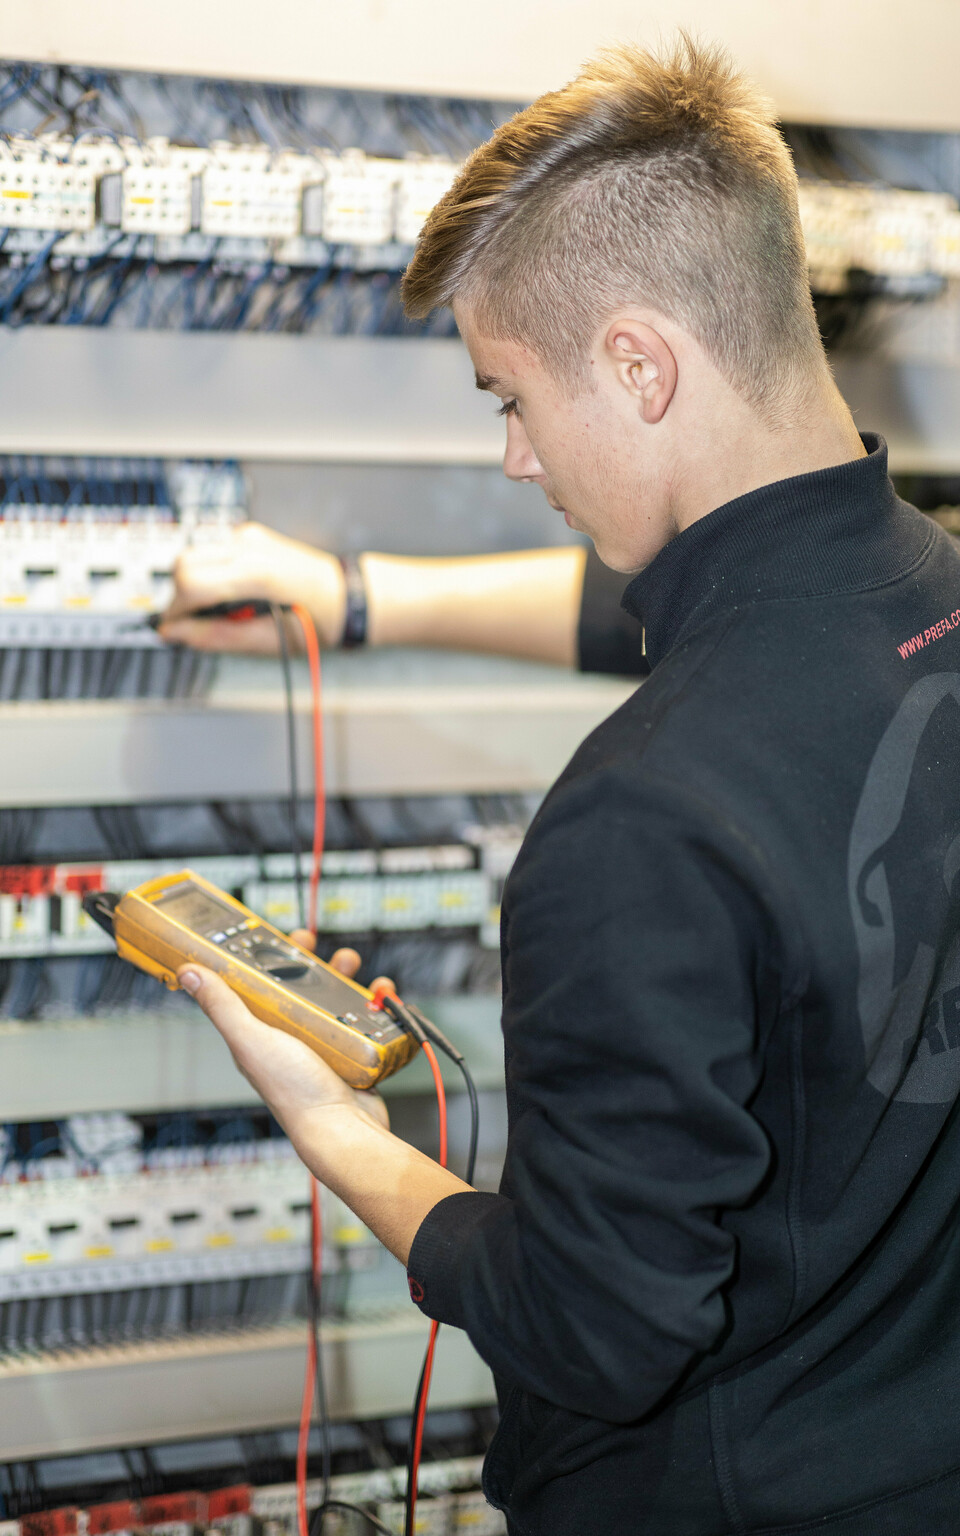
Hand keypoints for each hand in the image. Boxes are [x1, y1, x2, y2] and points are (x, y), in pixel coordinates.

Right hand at [158, 522, 346, 652]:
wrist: (344, 596)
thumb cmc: (315, 621)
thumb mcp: (265, 642)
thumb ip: (215, 637)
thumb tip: (174, 633)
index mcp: (256, 574)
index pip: (189, 583)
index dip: (175, 611)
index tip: (174, 630)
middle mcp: (249, 547)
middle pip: (183, 563)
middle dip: (179, 596)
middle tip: (195, 622)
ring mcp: (249, 537)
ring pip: (193, 554)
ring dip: (194, 584)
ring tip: (220, 609)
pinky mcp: (249, 535)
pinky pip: (212, 552)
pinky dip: (210, 573)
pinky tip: (233, 592)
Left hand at [178, 941, 392, 1135]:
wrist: (343, 1129)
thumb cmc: (294, 1092)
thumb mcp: (252, 1040)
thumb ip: (222, 1005)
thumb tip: (188, 972)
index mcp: (261, 1032)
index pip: (261, 983)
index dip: (270, 957)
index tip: (283, 936)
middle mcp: (291, 1037)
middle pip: (303, 986)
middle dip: (316, 963)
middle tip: (325, 948)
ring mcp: (324, 1045)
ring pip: (337, 998)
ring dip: (348, 977)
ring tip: (355, 967)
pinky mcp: (353, 1053)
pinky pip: (367, 1019)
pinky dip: (378, 1003)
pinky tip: (383, 996)